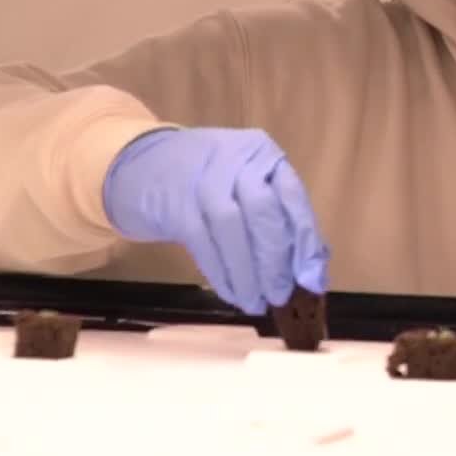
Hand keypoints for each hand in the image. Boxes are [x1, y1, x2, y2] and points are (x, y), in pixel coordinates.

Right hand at [102, 127, 329, 315]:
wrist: (142, 166)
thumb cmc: (208, 182)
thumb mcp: (246, 186)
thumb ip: (279, 218)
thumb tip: (311, 271)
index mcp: (261, 153)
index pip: (292, 196)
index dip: (305, 240)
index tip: (313, 279)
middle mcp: (233, 159)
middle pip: (262, 211)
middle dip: (275, 260)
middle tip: (281, 296)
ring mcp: (201, 178)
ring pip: (231, 229)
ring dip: (248, 274)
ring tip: (257, 303)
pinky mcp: (174, 204)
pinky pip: (203, 245)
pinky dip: (222, 275)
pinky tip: (233, 295)